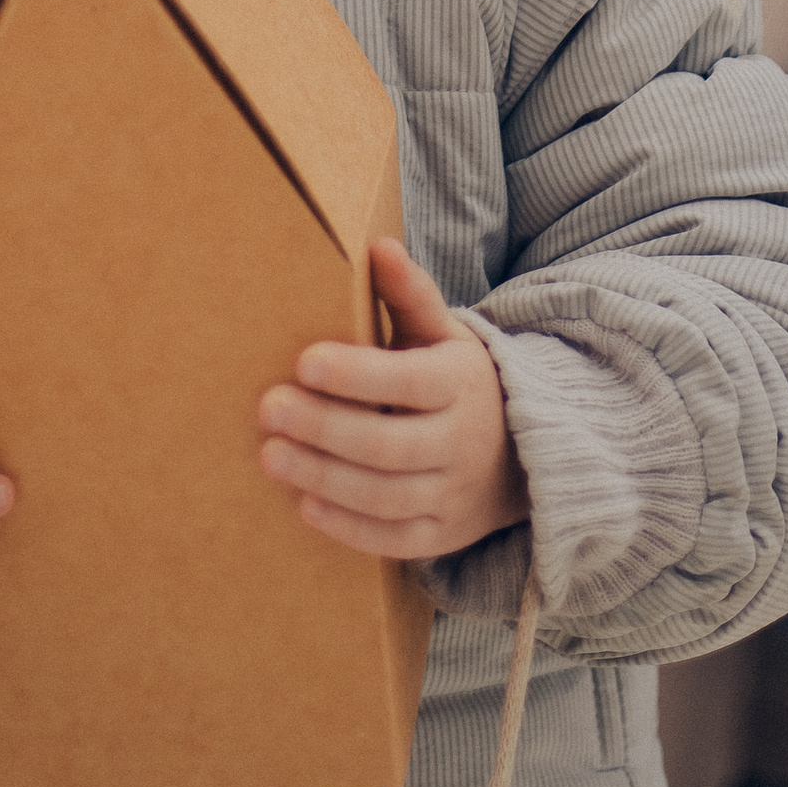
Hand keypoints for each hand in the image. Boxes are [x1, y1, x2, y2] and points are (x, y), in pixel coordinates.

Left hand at [258, 241, 528, 561]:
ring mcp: (454, 495)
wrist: (518, 454)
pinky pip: (394, 540)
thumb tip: (378, 246)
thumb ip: (410, 294)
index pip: (409, 381)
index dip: (357, 374)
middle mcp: (463, 443)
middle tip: (269, 409)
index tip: (304, 362)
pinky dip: (348, 526)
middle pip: (389, 444)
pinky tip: (304, 505)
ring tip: (271, 455)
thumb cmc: (460, 381)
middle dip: (325, 428)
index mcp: (462, 383)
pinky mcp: (443, 536)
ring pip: (386, 495)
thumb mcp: (445, 334)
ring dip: (324, 478)